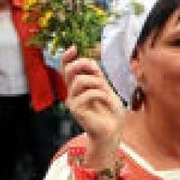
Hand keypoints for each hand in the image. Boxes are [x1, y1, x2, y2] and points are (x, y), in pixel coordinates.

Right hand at [60, 47, 123, 161]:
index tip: (74, 48)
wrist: (112, 131)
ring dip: (97, 82)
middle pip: (68, 70)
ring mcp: (73, 101)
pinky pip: (88, 93)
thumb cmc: (110, 112)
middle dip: (83, 64)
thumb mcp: (106, 89)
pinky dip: (101, 94)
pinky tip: (107, 100)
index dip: (67, 57)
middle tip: (97, 70)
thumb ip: (97, 77)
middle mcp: (72, 93)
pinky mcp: (76, 110)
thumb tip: (91, 62)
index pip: (66, 68)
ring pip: (79, 81)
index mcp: (78, 87)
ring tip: (106, 90)